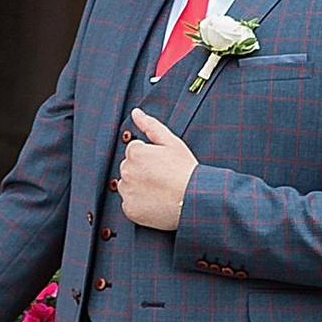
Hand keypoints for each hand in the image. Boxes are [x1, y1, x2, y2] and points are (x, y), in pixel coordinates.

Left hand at [116, 109, 197, 231]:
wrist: (195, 199)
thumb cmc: (186, 170)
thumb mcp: (172, 142)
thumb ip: (150, 125)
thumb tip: (136, 112)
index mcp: (135, 153)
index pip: (134, 151)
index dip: (150, 157)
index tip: (163, 165)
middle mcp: (126, 171)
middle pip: (129, 168)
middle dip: (142, 171)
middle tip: (163, 178)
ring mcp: (127, 191)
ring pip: (128, 186)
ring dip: (139, 187)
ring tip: (160, 190)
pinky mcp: (129, 209)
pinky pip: (130, 204)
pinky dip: (139, 204)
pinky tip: (155, 202)